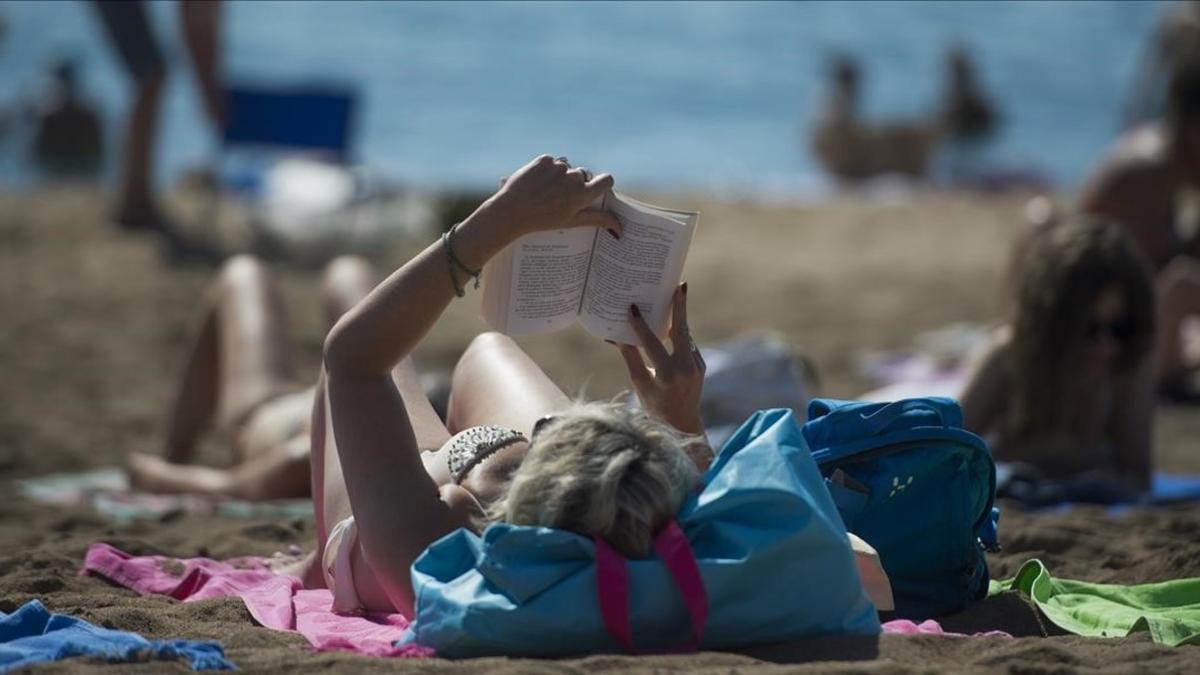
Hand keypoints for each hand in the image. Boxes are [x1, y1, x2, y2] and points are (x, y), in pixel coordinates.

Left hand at [483, 155, 618, 238]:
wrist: (511, 211)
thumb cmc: (543, 220)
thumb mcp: (572, 222)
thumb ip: (597, 220)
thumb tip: (620, 229)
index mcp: (582, 194)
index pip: (606, 179)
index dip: (603, 183)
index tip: (597, 189)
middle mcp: (573, 177)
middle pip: (583, 174)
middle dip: (576, 183)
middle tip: (562, 197)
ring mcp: (558, 167)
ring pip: (567, 167)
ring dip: (561, 176)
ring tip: (547, 191)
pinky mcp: (544, 160)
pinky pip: (552, 162)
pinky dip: (547, 170)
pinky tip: (538, 183)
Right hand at [614, 284, 704, 434]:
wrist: (682, 425)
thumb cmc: (655, 407)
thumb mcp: (640, 383)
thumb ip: (631, 358)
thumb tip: (615, 336)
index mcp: (667, 375)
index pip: (652, 344)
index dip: (641, 326)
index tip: (633, 308)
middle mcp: (685, 368)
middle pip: (682, 330)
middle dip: (680, 306)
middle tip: (679, 284)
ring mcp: (696, 365)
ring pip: (685, 334)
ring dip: (678, 315)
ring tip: (673, 294)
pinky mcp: (700, 364)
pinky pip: (686, 343)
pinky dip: (678, 331)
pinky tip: (671, 319)